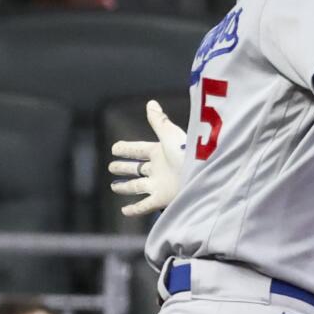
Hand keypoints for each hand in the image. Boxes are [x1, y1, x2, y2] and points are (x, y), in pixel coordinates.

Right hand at [107, 100, 186, 216]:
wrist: (202, 174)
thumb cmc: (188, 153)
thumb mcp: (170, 135)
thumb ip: (159, 121)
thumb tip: (150, 103)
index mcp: (160, 152)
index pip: (139, 150)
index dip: (126, 149)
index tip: (115, 148)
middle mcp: (158, 169)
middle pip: (136, 168)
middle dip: (124, 167)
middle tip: (111, 166)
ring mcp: (159, 184)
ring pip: (137, 186)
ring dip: (125, 187)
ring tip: (114, 187)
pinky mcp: (162, 198)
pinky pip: (144, 205)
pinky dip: (134, 209)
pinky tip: (124, 211)